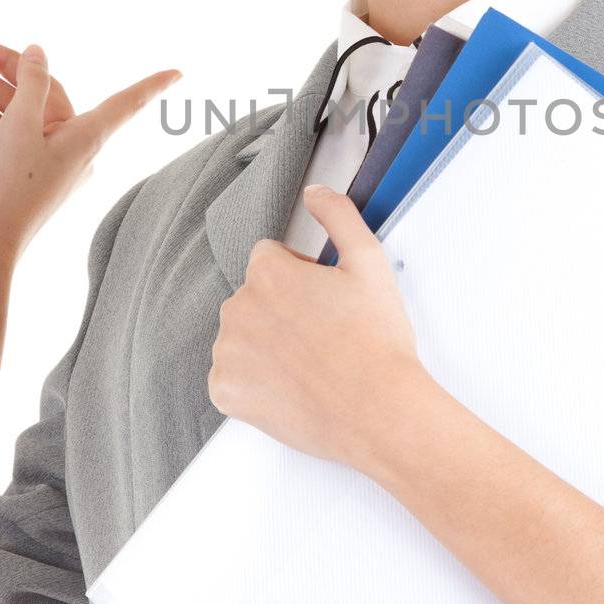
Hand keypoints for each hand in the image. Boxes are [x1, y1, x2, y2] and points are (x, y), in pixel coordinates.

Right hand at [0, 35, 180, 261]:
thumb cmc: (7, 185)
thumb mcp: (20, 124)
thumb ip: (31, 83)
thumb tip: (38, 55)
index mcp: (87, 136)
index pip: (127, 102)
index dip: (150, 84)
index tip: (178, 72)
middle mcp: (76, 148)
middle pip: (47, 92)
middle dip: (6, 66)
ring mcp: (51, 162)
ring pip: (25, 110)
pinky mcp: (28, 174)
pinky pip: (17, 134)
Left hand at [207, 183, 434, 473]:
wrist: (378, 411)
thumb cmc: (376, 341)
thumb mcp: (370, 262)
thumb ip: (339, 215)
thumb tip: (315, 192)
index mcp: (267, 273)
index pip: (269, 258)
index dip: (302, 275)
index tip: (326, 300)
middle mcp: (238, 308)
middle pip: (253, 296)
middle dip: (280, 309)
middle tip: (323, 334)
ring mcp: (228, 353)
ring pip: (241, 335)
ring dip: (265, 343)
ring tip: (309, 363)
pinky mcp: (225, 392)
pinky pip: (230, 376)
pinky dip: (253, 382)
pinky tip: (290, 386)